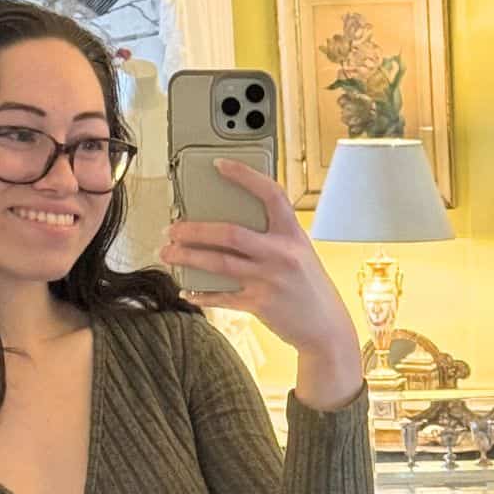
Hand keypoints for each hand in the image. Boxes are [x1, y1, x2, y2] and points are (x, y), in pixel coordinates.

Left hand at [159, 157, 363, 409]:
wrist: (326, 328)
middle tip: (172, 228)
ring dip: (189, 257)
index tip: (219, 165)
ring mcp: (269, 280)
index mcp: (293, 234)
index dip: (245, 177)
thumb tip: (231, 228)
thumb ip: (273, 238)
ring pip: (220, 263)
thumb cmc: (309, 287)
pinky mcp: (259, 305)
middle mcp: (281, 254)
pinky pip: (222, 297)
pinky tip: (186, 290)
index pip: (271, 194)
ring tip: (168, 252)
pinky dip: (201, 294)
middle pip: (230, 233)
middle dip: (195, 229)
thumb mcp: (300, 253)